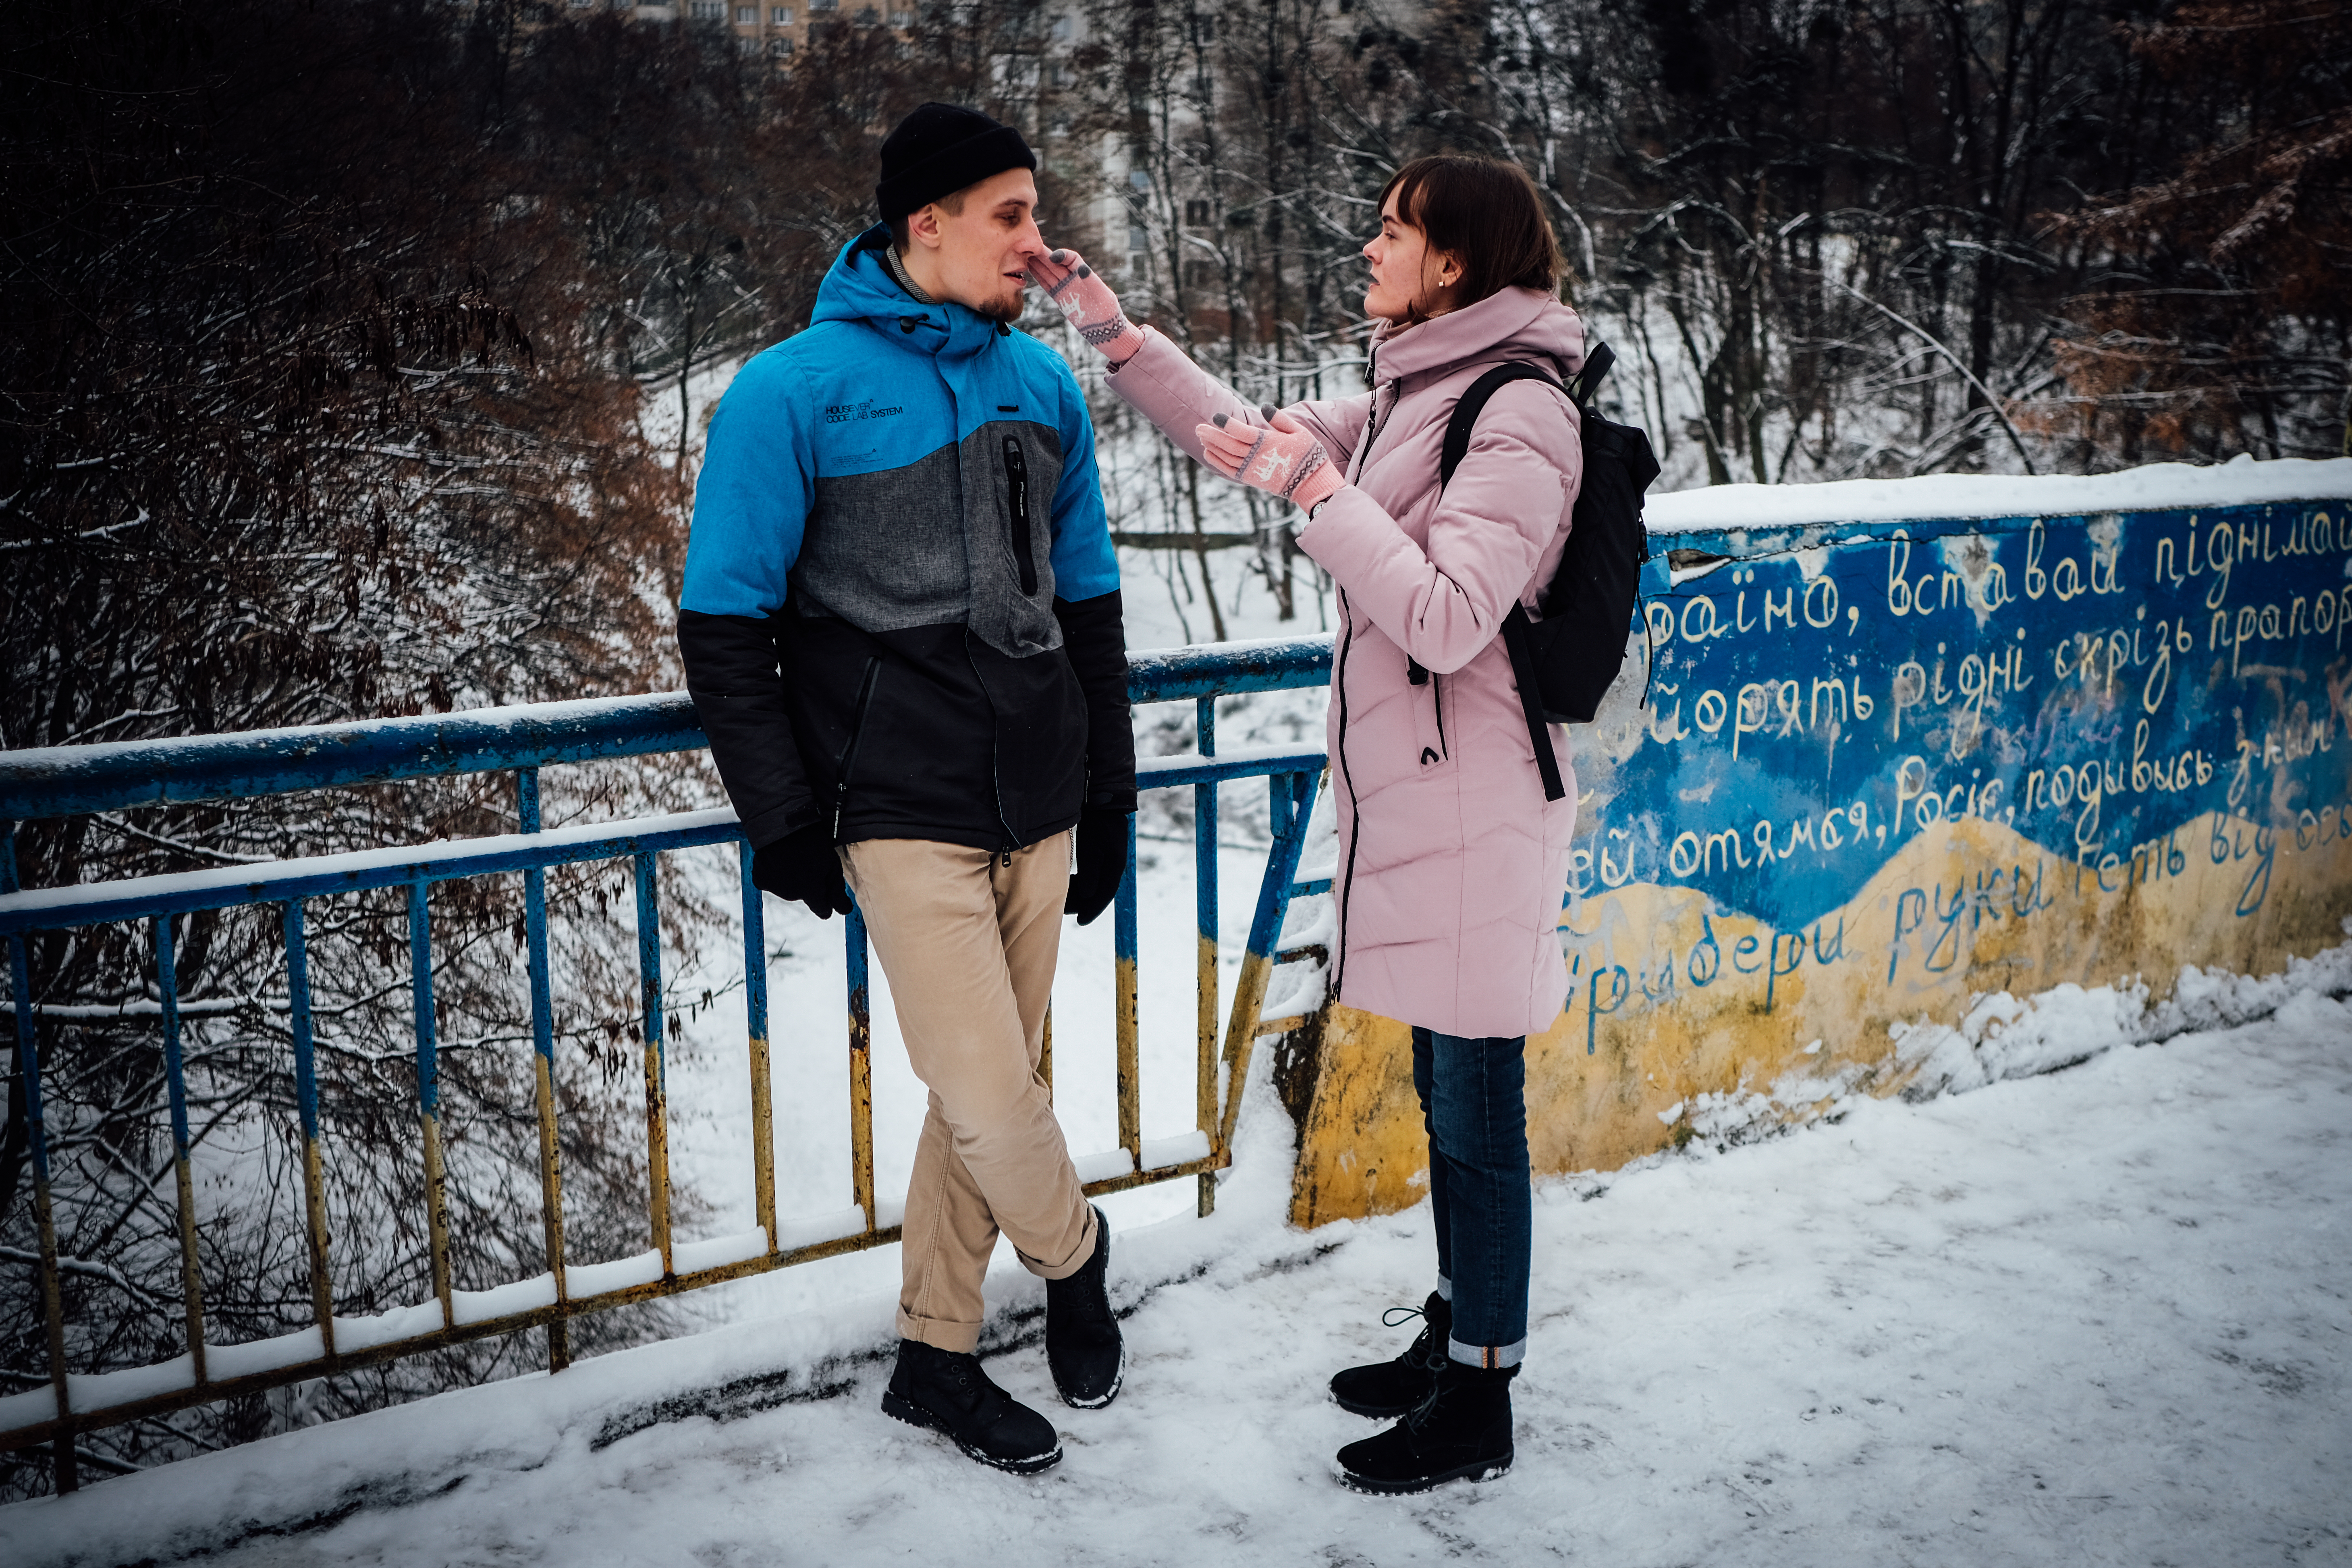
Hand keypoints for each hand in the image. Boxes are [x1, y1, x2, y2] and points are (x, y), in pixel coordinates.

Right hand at [751, 825, 852, 919]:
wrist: (781, 824)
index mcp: (811, 892)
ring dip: (791, 878)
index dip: (826, 903)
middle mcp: (791, 895)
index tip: (827, 895)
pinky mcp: (760, 880)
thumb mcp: (832, 865)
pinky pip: (771, 882)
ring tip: (793, 857)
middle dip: (808, 884)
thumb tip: (844, 911)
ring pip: (787, 889)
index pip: (822, 909)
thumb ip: (837, 892)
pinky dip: (774, 873)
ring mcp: (774, 888)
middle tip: (809, 862)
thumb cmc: (812, 842)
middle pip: (804, 896)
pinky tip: (778, 859)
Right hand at [1027, 248, 1144, 363]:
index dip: (1062, 255)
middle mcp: (1074, 279)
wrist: (1105, 330)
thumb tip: (1082, 268)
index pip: (1072, 258)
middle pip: (1057, 264)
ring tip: (1025, 256)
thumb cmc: (1108, 312)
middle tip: (1029, 248)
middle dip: (1044, 256)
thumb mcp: (1102, 295)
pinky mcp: (1061, 299)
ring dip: (1038, 265)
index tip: (1052, 257)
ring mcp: (1066, 288)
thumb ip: (1091, 281)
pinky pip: (1048, 285)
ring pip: (1050, 273)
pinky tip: (1030, 269)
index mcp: (1085, 274)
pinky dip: (1039, 277)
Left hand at [1065, 808, 1130, 925]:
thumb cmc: (1096, 821)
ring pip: (1092, 885)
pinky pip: (1089, 876)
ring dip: (1079, 894)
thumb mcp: (1091, 846)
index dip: (1093, 909)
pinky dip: (1078, 883)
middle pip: (1098, 892)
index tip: (1081, 921)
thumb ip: (1090, 871)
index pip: (1105, 894)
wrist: (1101, 801)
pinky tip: (1066, 884)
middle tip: (1063, 912)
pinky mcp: (1098, 856)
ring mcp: (1106, 861)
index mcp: (1115, 865)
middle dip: (1082, 904)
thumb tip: (1086, 894)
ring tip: (1062, 900)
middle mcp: (1112, 866)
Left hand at [1197, 405, 1343, 513]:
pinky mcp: (1251, 478)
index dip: (1227, 423)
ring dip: (1212, 446)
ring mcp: (1253, 469)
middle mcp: (1257, 456)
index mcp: (1269, 442)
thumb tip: (1264, 406)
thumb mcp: (1299, 432)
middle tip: (1198, 427)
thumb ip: (1280, 419)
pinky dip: (1217, 461)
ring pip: (1226, 457)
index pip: (1242, 432)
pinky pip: (1229, 470)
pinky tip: (1208, 452)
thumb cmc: (1308, 454)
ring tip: (1201, 436)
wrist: (1310, 483)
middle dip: (1212, 435)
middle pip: (1229, 444)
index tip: (1216, 416)